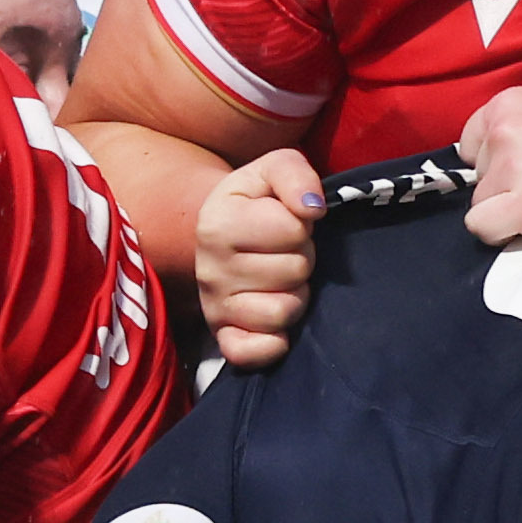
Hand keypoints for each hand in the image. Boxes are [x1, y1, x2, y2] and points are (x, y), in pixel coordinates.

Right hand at [191, 151, 323, 367]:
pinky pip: (251, 353)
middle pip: (294, 271)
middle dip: (301, 259)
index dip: (301, 224)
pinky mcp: (222, 336)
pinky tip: (276, 324)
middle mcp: (209, 268)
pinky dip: (272, 343)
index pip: (292, 228)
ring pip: (282, 312)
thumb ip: (295, 174)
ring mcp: (214, 306)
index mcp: (217, 222)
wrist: (223, 229)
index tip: (285, 220)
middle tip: (284, 252)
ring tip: (280, 280)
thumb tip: (312, 209)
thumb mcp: (274, 168)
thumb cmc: (257, 199)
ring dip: (294, 296)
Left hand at [456, 88, 521, 240]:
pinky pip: (482, 227)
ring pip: (481, 204)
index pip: (471, 143)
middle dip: (504, 187)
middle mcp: (501, 132)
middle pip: (479, 176)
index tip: (518, 170)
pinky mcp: (521, 205)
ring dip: (508, 210)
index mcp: (508, 104)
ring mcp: (509, 169)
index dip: (492, 162)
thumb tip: (509, 155)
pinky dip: (500, 232)